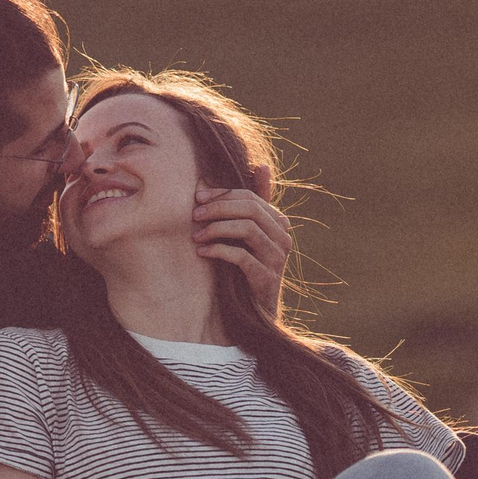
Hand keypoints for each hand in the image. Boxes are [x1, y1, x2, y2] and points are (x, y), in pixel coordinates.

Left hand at [194, 171, 291, 320]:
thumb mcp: (249, 234)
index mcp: (278, 223)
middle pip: (250, 209)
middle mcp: (283, 237)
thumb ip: (253, 204)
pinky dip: (218, 250)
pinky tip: (202, 252)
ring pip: (247, 229)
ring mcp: (277, 258)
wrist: (255, 312)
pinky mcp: (267, 278)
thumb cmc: (247, 268)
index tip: (198, 197)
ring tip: (196, 234)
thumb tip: (261, 166)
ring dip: (216, 228)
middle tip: (195, 214)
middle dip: (218, 207)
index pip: (251, 196)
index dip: (222, 194)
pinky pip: (241, 256)